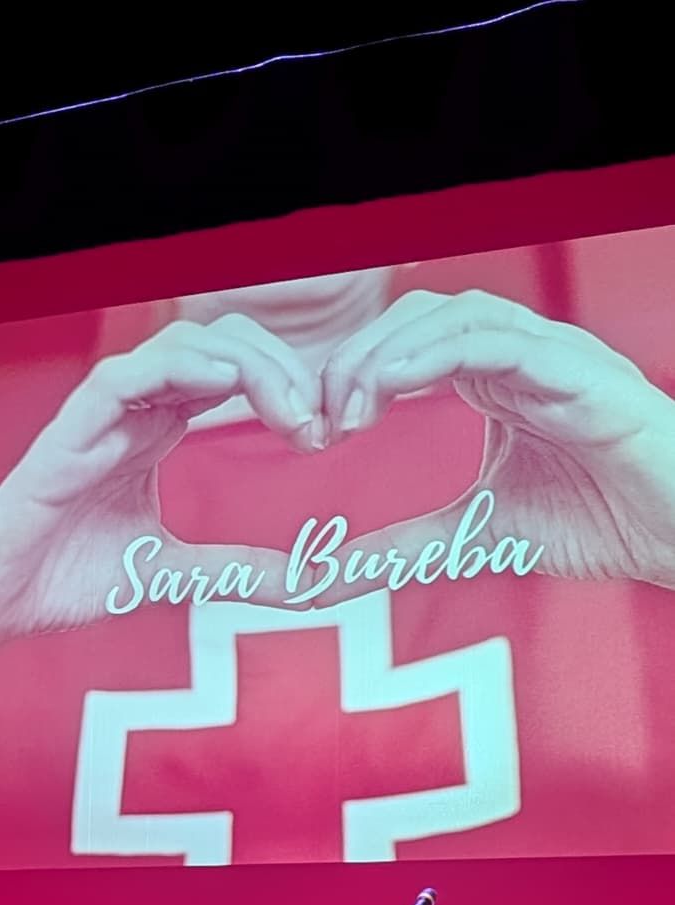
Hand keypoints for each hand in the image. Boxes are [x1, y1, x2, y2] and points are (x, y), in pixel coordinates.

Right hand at [0, 314, 322, 645]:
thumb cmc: (65, 579)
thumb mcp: (175, 575)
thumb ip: (241, 572)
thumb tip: (311, 586)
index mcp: (157, 427)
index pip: (235, 369)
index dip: (287, 386)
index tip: (322, 435)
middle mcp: (133, 408)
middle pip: (222, 341)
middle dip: (281, 369)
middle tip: (317, 427)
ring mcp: (100, 415)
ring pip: (182, 342)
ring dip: (247, 366)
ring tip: (288, 413)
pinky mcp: (67, 432)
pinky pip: (123, 375)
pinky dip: (177, 368)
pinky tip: (224, 384)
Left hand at [318, 288, 674, 591]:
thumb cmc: (597, 522)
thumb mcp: (472, 537)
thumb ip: (397, 550)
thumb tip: (314, 582)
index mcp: (494, 379)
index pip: (407, 344)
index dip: (353, 372)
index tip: (314, 426)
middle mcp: (521, 355)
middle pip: (420, 318)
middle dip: (359, 356)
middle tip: (320, 416)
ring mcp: (556, 357)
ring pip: (458, 316)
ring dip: (391, 353)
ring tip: (349, 403)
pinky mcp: (585, 375)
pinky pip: (506, 342)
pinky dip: (443, 353)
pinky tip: (395, 382)